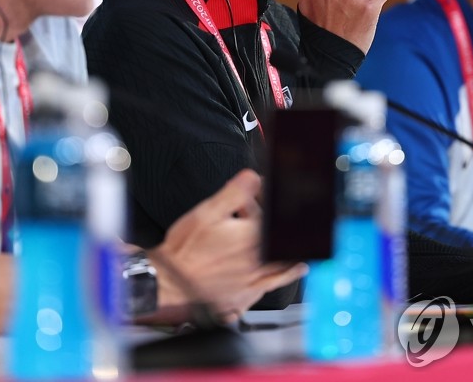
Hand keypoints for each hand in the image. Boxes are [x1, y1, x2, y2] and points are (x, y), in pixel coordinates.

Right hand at [148, 170, 307, 323]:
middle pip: (282, 239)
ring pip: (285, 262)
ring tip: (302, 238)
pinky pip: (275, 284)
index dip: (275, 201)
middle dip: (283, 222)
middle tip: (284, 213)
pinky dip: (289, 275)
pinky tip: (297, 269)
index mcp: (252, 236)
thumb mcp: (207, 211)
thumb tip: (253, 178)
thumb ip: (234, 192)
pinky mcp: (247, 294)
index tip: (272, 194)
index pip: (275, 215)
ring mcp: (254, 279)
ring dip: (294, 248)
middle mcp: (258, 259)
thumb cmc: (185, 251)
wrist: (170, 284)